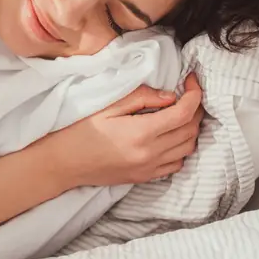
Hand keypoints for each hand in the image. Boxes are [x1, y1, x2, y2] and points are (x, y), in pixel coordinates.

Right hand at [41, 73, 204, 187]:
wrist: (63, 164)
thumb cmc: (79, 132)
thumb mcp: (107, 107)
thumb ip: (141, 98)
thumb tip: (170, 96)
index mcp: (141, 133)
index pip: (184, 113)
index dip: (195, 94)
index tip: (192, 81)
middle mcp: (150, 153)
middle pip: (190, 130)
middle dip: (195, 109)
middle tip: (187, 94)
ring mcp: (149, 168)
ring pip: (188, 148)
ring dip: (190, 129)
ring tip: (180, 114)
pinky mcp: (145, 177)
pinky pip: (176, 164)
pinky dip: (181, 148)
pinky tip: (169, 136)